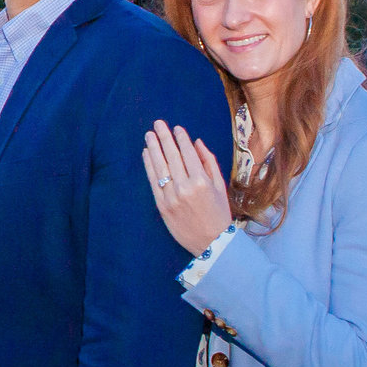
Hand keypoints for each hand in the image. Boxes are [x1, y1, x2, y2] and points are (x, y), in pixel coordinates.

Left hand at [143, 120, 231, 255]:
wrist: (211, 242)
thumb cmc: (219, 213)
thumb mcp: (220, 186)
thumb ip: (209, 162)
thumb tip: (197, 142)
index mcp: (202, 181)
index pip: (188, 154)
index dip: (181, 139)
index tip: (176, 128)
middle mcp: (185, 187)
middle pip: (172, 156)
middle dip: (164, 137)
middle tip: (158, 123)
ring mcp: (171, 196)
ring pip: (160, 166)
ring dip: (153, 148)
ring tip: (149, 134)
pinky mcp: (162, 205)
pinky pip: (153, 181)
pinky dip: (149, 165)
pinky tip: (146, 154)